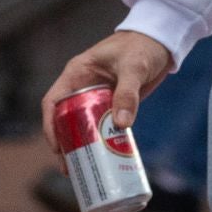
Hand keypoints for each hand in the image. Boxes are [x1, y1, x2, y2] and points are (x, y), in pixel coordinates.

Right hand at [40, 31, 173, 168]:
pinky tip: (105, 159)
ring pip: (81, 126)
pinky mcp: (112, 104)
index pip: (53, 102)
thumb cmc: (142, 45)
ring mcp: (97, 97)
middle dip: (64, 144)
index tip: (57, 148)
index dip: (50, 126)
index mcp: (77, 73)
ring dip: (81, 147)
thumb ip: (127, 93)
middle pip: (64, 120)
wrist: (161, 40)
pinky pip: (101, 126)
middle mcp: (82, 86)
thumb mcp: (134, 67)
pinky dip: (100, 142)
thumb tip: (121, 124)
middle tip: (69, 169)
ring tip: (83, 171)